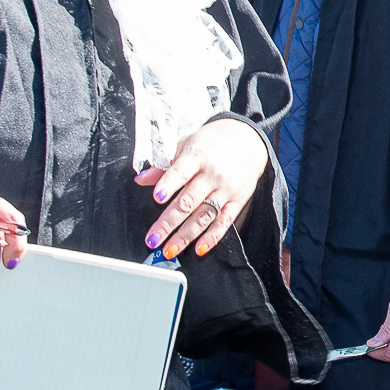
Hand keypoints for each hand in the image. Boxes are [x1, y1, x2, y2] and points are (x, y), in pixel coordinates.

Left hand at [137, 118, 268, 261]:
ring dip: (185, 236)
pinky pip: (224, 222)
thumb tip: (141, 179)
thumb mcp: (187, 145)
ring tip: (169, 249)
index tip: (157, 197)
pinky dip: (212, 237)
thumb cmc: (213, 143)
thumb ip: (165, 165)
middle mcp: (212, 174)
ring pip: (203, 216)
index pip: (180, 171)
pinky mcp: (238, 200)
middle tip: (152, 239)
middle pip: (188, 202)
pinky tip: (200, 249)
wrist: (248, 140)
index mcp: (197, 156)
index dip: (168, 184)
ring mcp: (226, 189)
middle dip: (168, 223)